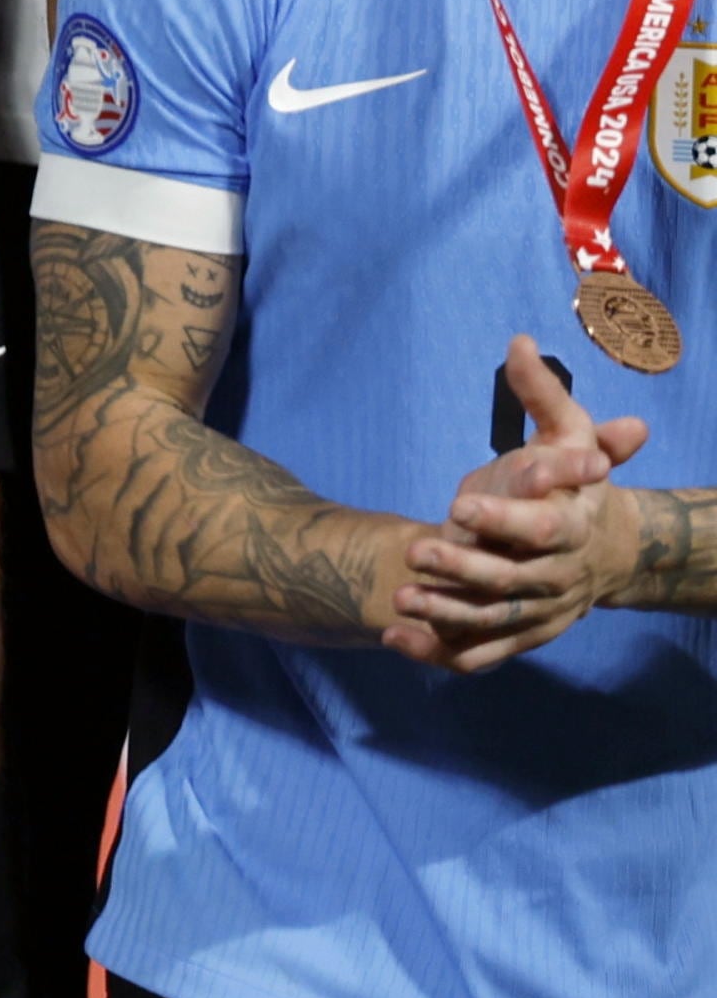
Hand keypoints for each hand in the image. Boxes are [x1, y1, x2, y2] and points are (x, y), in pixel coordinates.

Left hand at [391, 336, 651, 670]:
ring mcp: (538, 610)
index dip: (505, 519)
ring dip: (446, 616)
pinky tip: (394, 642)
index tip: (460, 504)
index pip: (543, 526)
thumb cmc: (575, 483)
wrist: (604, 549)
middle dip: (463, 569)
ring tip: (399, 602)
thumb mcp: (566, 434)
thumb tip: (519, 343)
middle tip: (415, 553)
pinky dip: (439, 653)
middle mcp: (557, 574)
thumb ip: (543, 396)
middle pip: (511, 579)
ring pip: (492, 621)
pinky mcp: (517, 634)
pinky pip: (479, 653)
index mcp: (572, 525)